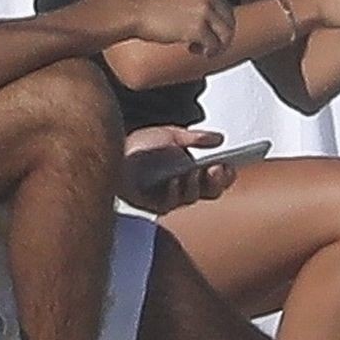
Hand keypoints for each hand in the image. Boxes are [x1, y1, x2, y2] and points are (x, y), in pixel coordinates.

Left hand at [119, 126, 237, 212]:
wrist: (111, 151)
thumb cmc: (139, 146)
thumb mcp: (171, 135)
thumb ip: (195, 138)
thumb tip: (219, 139)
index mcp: (192, 171)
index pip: (216, 178)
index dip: (225, 174)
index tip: (228, 165)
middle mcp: (184, 186)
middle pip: (210, 192)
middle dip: (216, 181)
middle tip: (217, 169)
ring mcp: (169, 197)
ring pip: (191, 197)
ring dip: (196, 184)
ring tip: (194, 171)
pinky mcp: (152, 204)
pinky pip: (168, 203)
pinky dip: (174, 191)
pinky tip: (175, 180)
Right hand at [127, 0, 234, 56]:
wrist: (134, 12)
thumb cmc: (152, 8)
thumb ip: (199, 3)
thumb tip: (214, 22)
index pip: (227, 8)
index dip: (220, 26)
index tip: (212, 35)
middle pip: (230, 22)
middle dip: (221, 38)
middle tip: (208, 46)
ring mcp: (204, 11)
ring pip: (226, 35)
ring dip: (215, 46)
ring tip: (201, 50)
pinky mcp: (198, 28)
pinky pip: (213, 46)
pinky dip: (206, 52)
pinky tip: (192, 50)